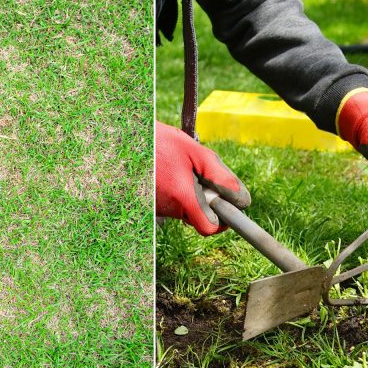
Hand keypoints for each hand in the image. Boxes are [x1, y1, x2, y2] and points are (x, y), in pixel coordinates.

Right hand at [156, 121, 250, 235]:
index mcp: (182, 196)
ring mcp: (155, 209)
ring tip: (178, 170)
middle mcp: (167, 208)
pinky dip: (174, 193)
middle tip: (197, 174)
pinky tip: (167, 174)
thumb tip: (240, 198)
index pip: (208, 227)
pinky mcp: (148, 206)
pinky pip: (170, 205)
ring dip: (188, 194)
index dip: (221, 221)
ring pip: (183, 210)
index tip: (226, 208)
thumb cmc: (160, 142)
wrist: (127, 140)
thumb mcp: (195, 152)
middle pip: (197, 216)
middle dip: (204, 200)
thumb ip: (219, 175)